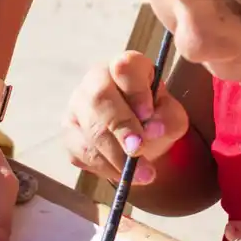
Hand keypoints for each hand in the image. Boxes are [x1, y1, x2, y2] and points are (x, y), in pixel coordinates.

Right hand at [63, 50, 187, 185]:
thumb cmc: (155, 119)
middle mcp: (96, 80)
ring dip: (115, 155)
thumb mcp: (171, 116)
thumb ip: (168, 118)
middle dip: (120, 127)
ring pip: (89, 128)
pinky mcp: (68, 132)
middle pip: (99, 97)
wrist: (139, 139)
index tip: (149, 115)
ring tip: (141, 174)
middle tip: (138, 150)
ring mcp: (77, 105)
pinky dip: (104, 167)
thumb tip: (152, 129)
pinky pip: (81, 151)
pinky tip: (122, 174)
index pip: (124, 68)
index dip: (136, 91)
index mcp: (125, 67)